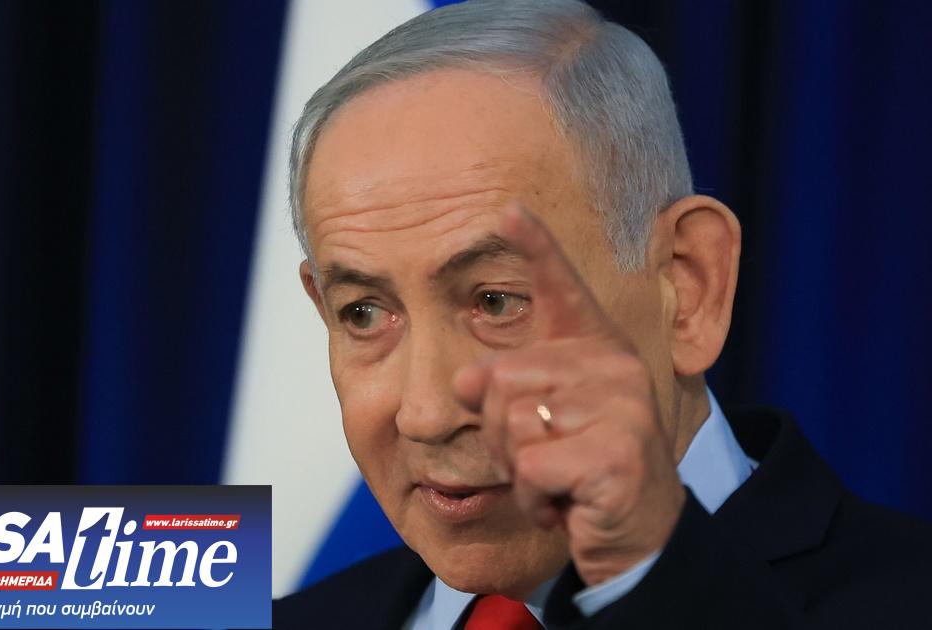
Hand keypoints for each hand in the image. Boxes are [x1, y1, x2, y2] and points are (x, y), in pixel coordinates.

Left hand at [453, 204, 684, 586]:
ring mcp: (621, 408)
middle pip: (499, 379)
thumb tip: (464, 381)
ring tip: (557, 479)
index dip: (537, 244)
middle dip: (500, 434)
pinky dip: (535, 499)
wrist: (640, 535)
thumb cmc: (582, 470)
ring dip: (519, 470)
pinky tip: (567, 504)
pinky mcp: (617, 454)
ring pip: (510, 425)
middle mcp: (614, 367)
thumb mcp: (538, 422)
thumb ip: (503, 390)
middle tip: (543, 457)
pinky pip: (531, 468)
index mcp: (596, 349)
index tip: (508, 207)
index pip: (563, 287)